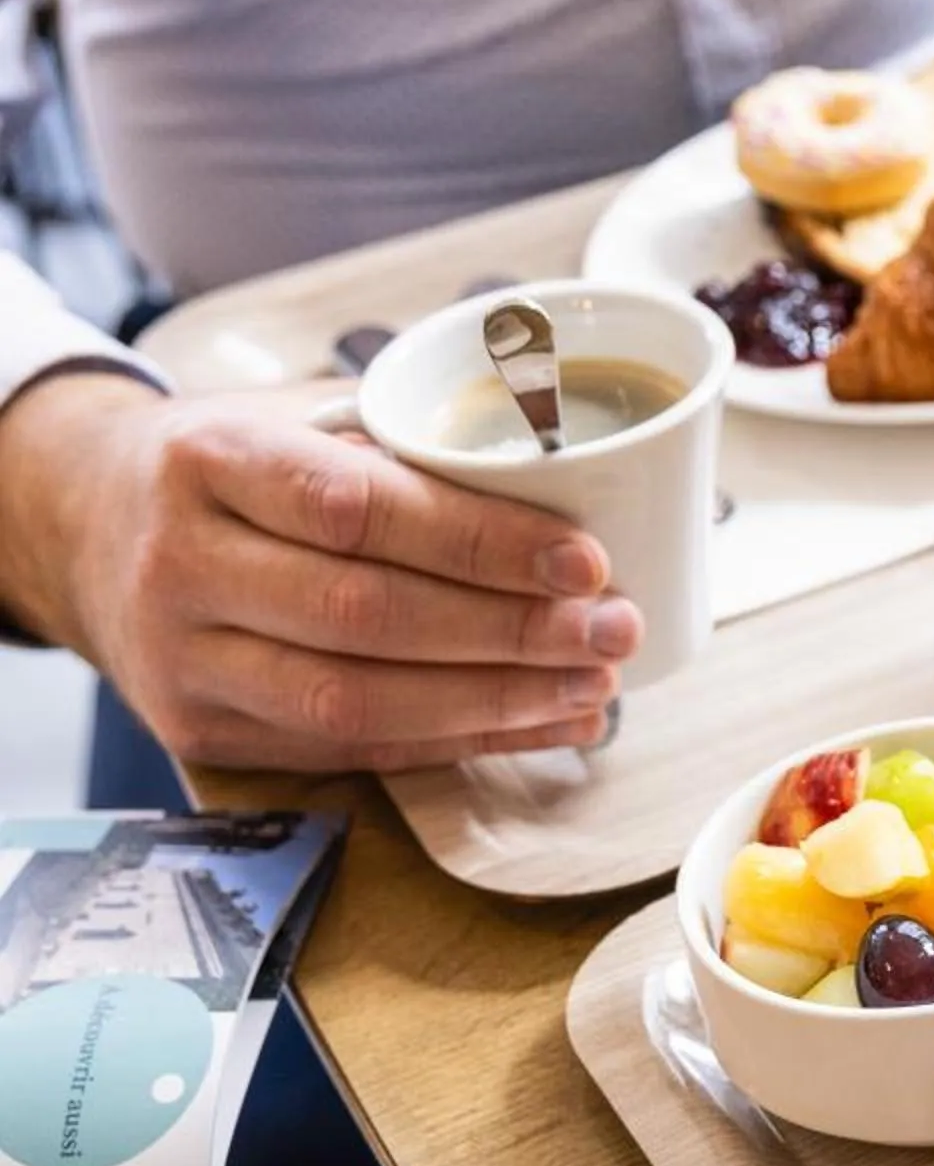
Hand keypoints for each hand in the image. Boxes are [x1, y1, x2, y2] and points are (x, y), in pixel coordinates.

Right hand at [0, 373, 638, 769]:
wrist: (86, 526)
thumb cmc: (230, 466)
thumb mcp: (295, 417)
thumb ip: (408, 444)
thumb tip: (581, 470)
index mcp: (208, 460)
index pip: (357, 509)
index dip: (481, 542)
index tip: (586, 559)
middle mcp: (181, 564)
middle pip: (366, 615)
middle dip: (512, 633)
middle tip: (615, 629)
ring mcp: (184, 659)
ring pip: (358, 700)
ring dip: (498, 702)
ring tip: (595, 685)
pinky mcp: (203, 732)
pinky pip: (351, 747)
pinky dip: (463, 741)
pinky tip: (545, 723)